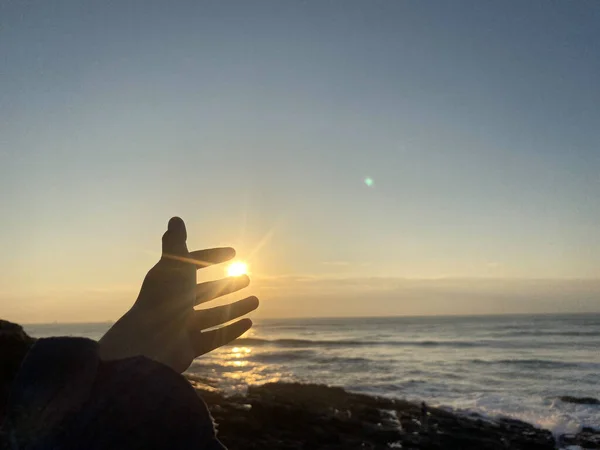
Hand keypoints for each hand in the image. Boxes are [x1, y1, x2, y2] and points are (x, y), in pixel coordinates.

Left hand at [98, 217, 257, 372]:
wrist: (151, 344)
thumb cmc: (164, 299)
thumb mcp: (174, 265)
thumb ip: (176, 242)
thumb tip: (175, 218)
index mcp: (170, 283)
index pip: (193, 264)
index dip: (212, 256)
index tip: (233, 252)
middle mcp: (175, 304)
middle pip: (205, 292)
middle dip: (226, 285)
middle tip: (247, 278)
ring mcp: (182, 327)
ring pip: (214, 315)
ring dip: (236, 307)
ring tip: (257, 301)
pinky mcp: (189, 347)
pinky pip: (215, 337)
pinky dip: (232, 330)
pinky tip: (250, 322)